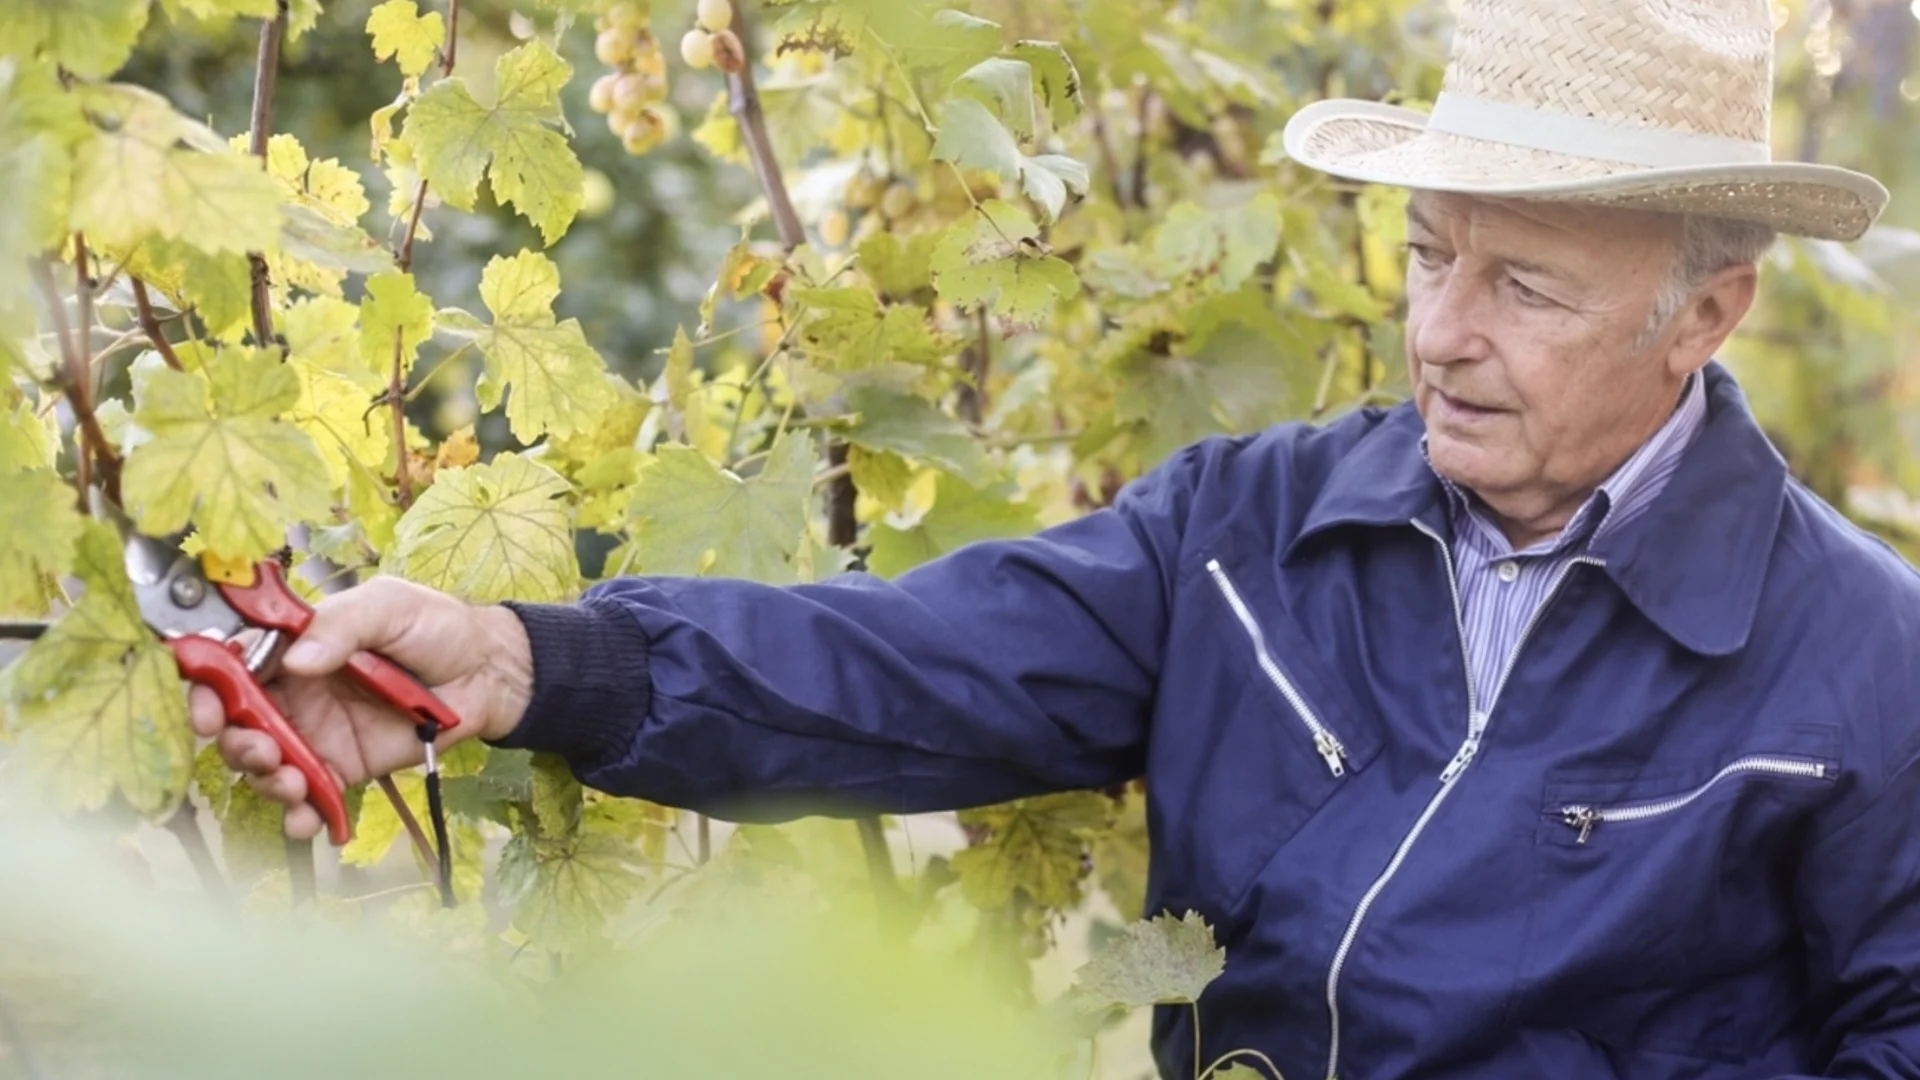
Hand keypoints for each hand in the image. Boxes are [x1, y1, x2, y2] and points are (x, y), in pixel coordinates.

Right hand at [189, 577, 533, 841]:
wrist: (486, 672)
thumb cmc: (436, 628)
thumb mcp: (389, 607)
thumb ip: (342, 625)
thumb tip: (296, 659)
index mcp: (294, 647)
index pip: (232, 665)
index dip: (208, 688)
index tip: (206, 710)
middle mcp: (294, 693)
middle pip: (237, 723)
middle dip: (233, 741)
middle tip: (258, 750)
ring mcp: (315, 733)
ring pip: (266, 763)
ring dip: (265, 778)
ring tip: (291, 781)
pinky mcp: (342, 767)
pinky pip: (309, 797)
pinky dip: (299, 814)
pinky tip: (306, 819)